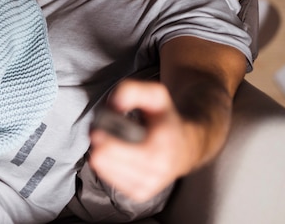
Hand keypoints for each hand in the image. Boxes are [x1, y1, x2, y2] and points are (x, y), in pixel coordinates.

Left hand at [88, 80, 199, 201]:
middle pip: (105, 161)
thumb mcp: (156, 95)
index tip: (97, 127)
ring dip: (100, 155)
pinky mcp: (141, 193)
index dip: (101, 137)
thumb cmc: (167, 119)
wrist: (187, 145)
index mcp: (159, 149)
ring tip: (108, 141)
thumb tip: (113, 104)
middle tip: (100, 132)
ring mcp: (148, 186)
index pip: (115, 150)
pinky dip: (106, 167)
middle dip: (98, 144)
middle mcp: (155, 173)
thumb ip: (132, 90)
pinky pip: (110, 181)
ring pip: (105, 172)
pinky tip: (113, 155)